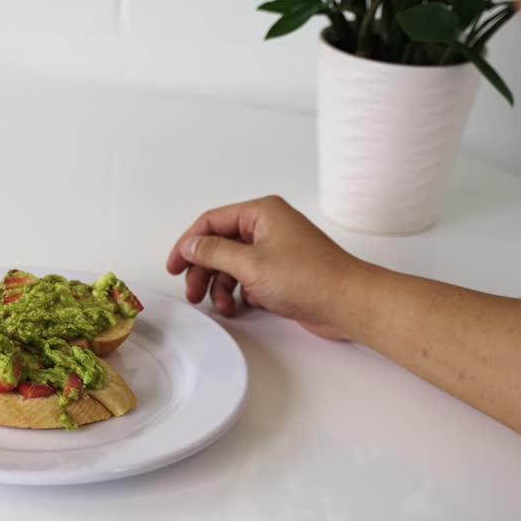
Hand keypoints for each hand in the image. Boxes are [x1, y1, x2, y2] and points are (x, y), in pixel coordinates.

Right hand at [166, 196, 365, 339]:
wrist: (347, 303)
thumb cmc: (309, 278)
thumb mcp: (251, 264)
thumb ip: (214, 252)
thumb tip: (190, 245)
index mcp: (261, 213)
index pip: (211, 222)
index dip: (188, 244)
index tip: (173, 266)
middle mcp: (268, 227)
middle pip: (220, 245)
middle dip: (204, 271)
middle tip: (193, 293)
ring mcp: (275, 250)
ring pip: (233, 265)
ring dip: (222, 286)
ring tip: (222, 307)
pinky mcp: (282, 273)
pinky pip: (249, 279)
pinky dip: (241, 293)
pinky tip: (242, 307)